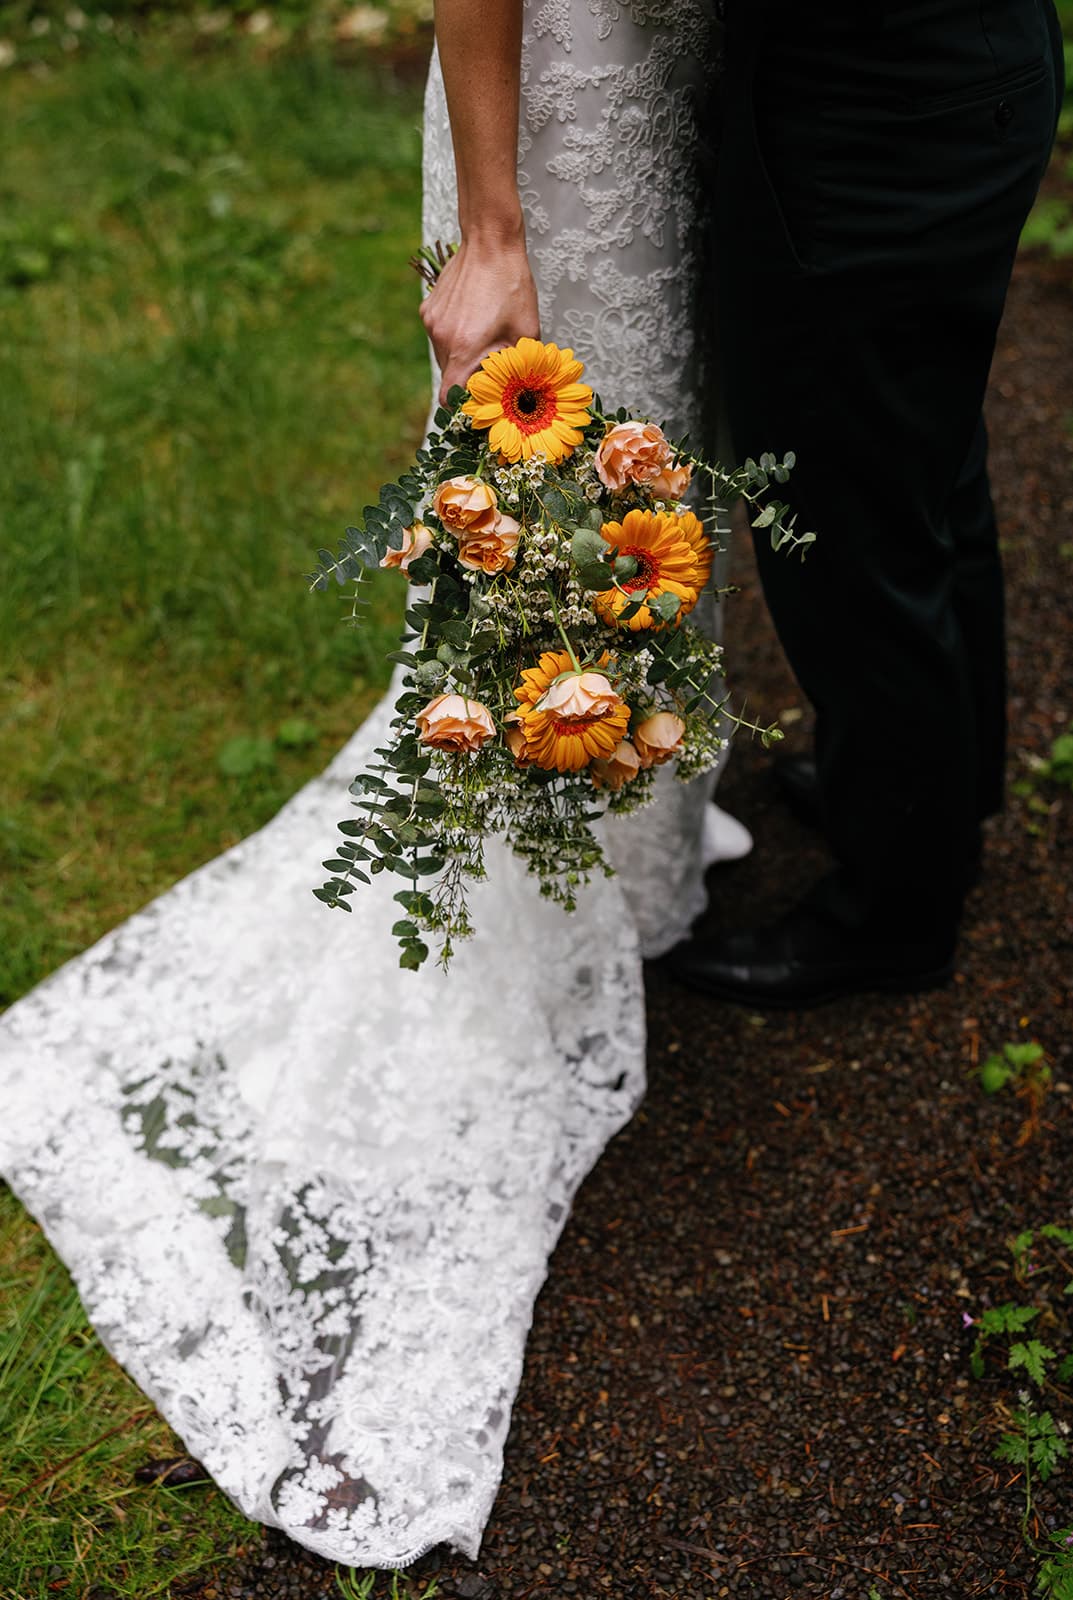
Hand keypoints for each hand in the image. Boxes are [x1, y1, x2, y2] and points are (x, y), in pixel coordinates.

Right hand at [420, 232, 539, 403]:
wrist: (490, 242)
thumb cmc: (512, 286)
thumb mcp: (526, 331)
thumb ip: (516, 366)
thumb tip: (516, 390)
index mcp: (464, 349)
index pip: (448, 397)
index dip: (461, 404)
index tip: (476, 400)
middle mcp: (442, 338)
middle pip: (447, 376)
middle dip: (466, 377)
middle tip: (488, 365)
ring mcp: (431, 322)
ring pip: (442, 356)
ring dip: (460, 355)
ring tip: (482, 336)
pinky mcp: (427, 308)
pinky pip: (438, 335)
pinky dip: (453, 336)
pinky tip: (471, 318)